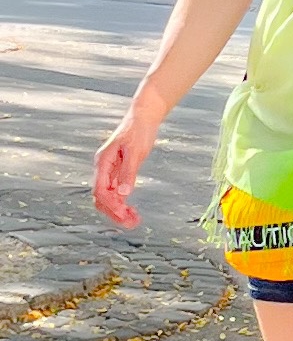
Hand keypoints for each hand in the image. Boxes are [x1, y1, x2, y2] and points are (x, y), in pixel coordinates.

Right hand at [92, 109, 159, 227]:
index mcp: (103, 162)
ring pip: (108, 197)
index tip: (126, 214)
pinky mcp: (118, 171)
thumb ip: (128, 172)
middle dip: (114, 212)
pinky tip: (132, 210)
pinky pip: (115, 192)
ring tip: (134, 220)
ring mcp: (110, 171)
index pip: (100, 191)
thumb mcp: (136, 152)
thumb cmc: (139, 131)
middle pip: (101, 198)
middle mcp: (103, 168)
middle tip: (132, 223)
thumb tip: (124, 194)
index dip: (111, 205)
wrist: (144, 117)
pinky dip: (122, 203)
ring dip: (118, 211)